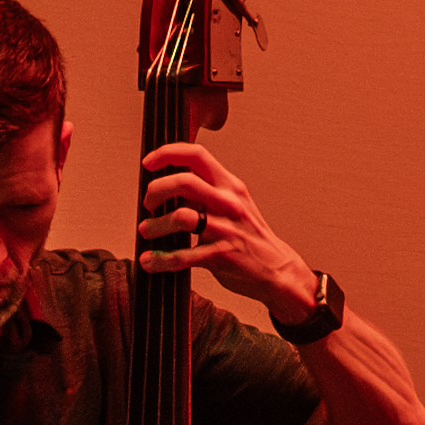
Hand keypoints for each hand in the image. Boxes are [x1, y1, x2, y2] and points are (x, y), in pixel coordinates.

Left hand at [139, 141, 318, 320]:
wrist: (278, 270)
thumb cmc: (251, 237)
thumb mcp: (236, 204)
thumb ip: (209, 191)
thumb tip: (171, 185)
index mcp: (230, 186)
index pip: (197, 155)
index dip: (167, 154)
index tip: (148, 163)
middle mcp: (228, 203)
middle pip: (183, 182)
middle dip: (156, 190)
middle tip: (149, 203)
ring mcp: (225, 230)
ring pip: (180, 218)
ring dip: (156, 225)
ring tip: (147, 230)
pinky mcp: (220, 256)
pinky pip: (182, 256)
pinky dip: (160, 259)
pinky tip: (150, 261)